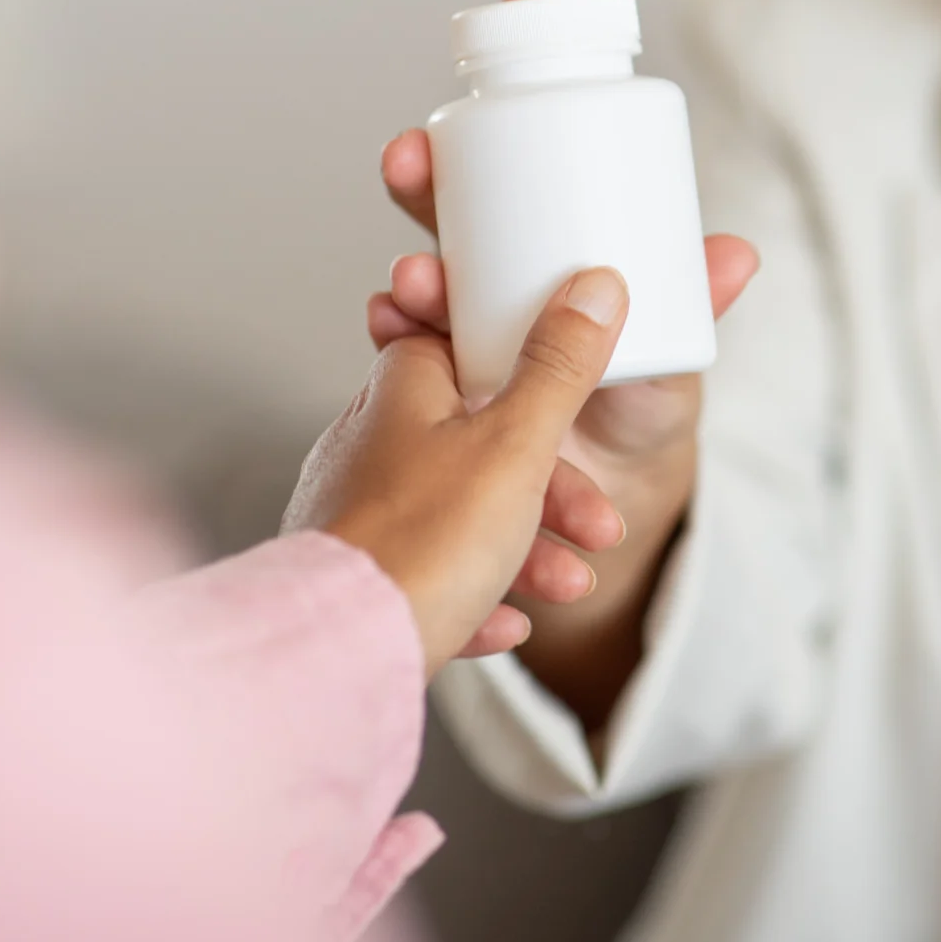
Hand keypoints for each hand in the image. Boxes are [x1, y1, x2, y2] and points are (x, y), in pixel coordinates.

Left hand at [284, 270, 632, 676]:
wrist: (342, 651)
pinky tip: (508, 623)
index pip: (470, 350)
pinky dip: (478, 595)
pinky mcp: (360, 575)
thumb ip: (560, 366)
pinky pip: (432, 575)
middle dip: (554, 490)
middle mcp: (371, 441)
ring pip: (464, 517)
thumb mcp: (517, 441)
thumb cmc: (423, 540)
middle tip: (599, 524)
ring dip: (528, 550)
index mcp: (402, 388)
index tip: (577, 399)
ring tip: (572, 583)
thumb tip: (593, 289)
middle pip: (483, 446)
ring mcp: (360, 511)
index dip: (536, 378)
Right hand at [371, 0, 760, 522]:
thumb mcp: (675, 353)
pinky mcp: (438, 389)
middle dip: (420, 178)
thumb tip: (739, 255)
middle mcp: (491, 274)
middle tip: (407, 159)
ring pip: (418, 280)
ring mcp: (458, 328)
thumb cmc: (643, 401)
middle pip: (446, 206)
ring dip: (406, 269)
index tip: (514, 3)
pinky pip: (404, 356)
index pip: (521, 155)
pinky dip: (394, 339)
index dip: (514, 85)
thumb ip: (695, 305)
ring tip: (411, 280)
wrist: (614, 499)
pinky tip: (387, 324)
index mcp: (546, 243)